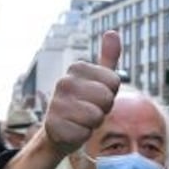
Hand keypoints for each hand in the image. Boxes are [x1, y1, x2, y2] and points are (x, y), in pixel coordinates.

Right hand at [42, 31, 121, 157]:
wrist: (60, 130)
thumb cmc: (83, 103)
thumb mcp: (98, 80)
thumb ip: (107, 58)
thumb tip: (113, 32)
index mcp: (77, 68)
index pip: (114, 81)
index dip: (110, 93)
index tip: (96, 97)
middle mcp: (64, 82)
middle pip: (107, 98)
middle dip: (103, 109)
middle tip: (89, 110)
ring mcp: (56, 103)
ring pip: (96, 117)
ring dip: (93, 124)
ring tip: (81, 120)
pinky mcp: (53, 126)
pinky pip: (84, 133)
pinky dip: (82, 136)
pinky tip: (72, 131)